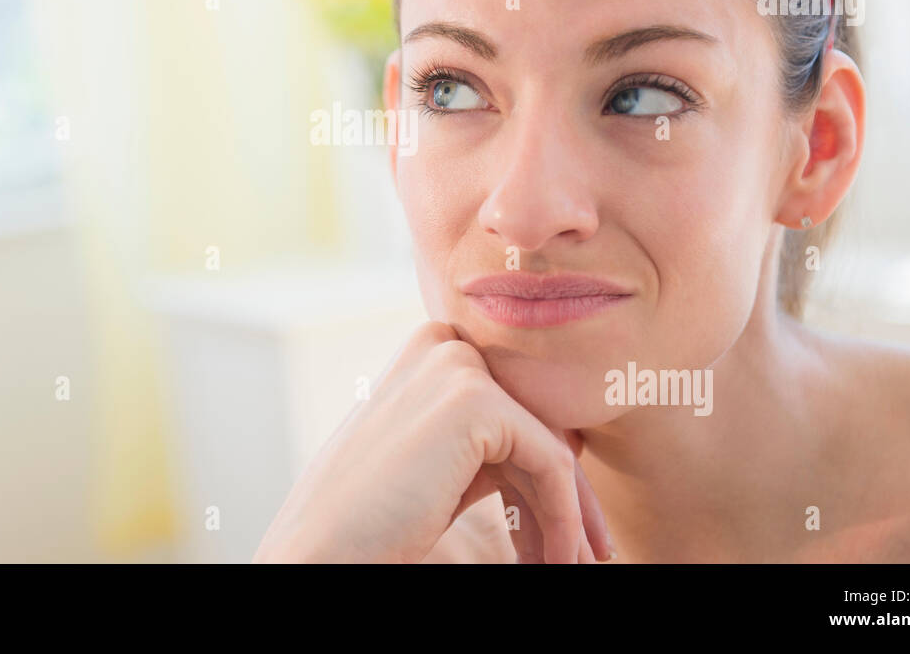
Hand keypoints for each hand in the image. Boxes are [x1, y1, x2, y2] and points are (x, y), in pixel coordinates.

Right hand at [253, 321, 613, 562]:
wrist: (321, 549)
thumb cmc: (371, 518)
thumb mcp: (441, 463)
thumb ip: (490, 444)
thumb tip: (568, 451)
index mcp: (429, 351)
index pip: (517, 406)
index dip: (547, 475)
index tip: (566, 535)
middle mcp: (442, 344)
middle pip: (538, 422)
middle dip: (565, 495)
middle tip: (587, 554)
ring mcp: (456, 365)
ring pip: (551, 444)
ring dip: (569, 515)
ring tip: (571, 564)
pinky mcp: (474, 398)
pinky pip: (552, 462)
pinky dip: (564, 518)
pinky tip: (555, 558)